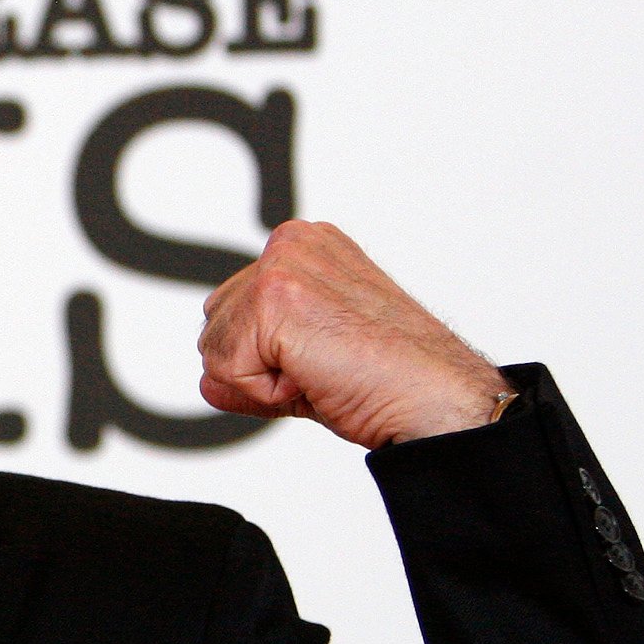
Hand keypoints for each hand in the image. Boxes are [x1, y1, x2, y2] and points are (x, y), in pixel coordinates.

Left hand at [198, 221, 507, 449]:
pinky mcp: (274, 296)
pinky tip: (319, 377)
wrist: (436, 398)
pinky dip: (267, 394)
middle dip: (258, 369)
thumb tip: (207, 379)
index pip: (231, 317)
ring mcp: (282, 265)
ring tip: (326, 370)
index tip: (327, 359)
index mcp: (302, 248)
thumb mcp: (305, 364)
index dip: (268, 361)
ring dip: (264, 382)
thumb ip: (248, 364)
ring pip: (215, 352)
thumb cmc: (391, 380)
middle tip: (327, 368)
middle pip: (214, 331)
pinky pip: (226, 372)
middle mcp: (290, 244)